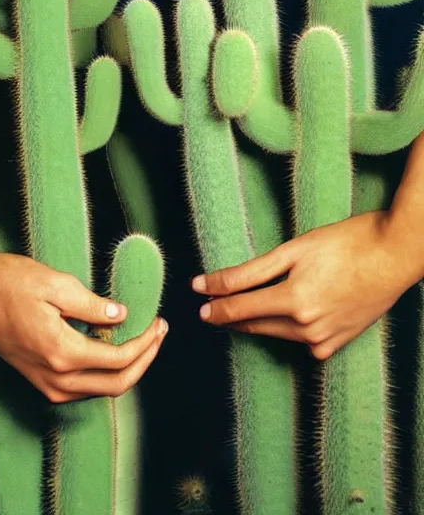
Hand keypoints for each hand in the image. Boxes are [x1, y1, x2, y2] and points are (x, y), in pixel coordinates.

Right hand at [0, 246, 167, 403]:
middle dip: (145, 359)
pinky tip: (113, 346)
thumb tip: (122, 315)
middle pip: (117, 384)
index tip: (158, 321)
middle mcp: (55, 378)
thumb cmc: (7, 282)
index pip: (120, 360)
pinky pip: (83, 387)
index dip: (146, 343)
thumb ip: (92, 305)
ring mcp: (45, 383)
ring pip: (101, 389)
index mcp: (61, 353)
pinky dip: (105, 371)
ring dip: (127, 367)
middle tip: (159, 332)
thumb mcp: (55, 284)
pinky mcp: (39, 379)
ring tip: (143, 337)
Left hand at [191, 211, 418, 359]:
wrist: (395, 255)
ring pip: (273, 333)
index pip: (238, 308)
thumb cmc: (346, 243)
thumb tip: (208, 284)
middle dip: (230, 312)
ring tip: (245, 300)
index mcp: (294, 302)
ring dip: (256, 319)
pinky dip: (284, 327)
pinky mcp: (333, 346)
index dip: (213, 303)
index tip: (196, 294)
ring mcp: (322, 342)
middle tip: (211, 301)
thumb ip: (249, 272)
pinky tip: (285, 310)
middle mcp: (306, 329)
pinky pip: (296, 341)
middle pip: (253, 323)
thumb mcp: (293, 250)